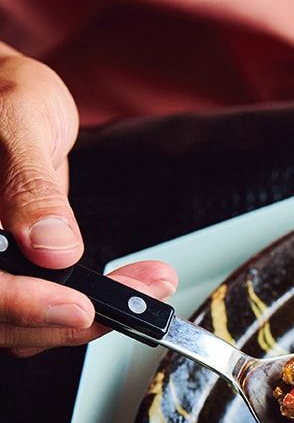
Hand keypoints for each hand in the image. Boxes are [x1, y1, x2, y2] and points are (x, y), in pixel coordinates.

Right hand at [0, 48, 176, 355]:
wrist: (0, 95)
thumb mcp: (18, 117)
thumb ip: (30, 184)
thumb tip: (51, 244)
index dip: (23, 305)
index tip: (80, 305)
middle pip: (2, 320)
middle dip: (71, 318)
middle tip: (142, 298)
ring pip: (21, 327)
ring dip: (87, 319)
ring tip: (150, 287)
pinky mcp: (10, 277)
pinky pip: (40, 310)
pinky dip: (85, 307)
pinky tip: (128, 288)